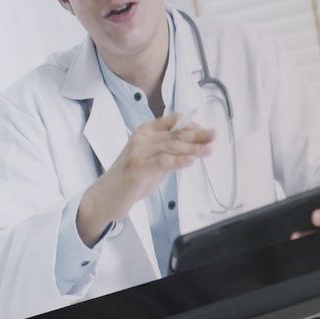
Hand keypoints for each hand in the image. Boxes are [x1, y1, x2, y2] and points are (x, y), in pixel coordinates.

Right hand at [77, 113, 212, 243]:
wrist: (105, 197)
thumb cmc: (130, 179)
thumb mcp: (153, 160)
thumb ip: (169, 152)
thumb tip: (194, 147)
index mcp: (145, 132)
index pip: (172, 122)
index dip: (190, 124)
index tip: (206, 129)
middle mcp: (142, 138)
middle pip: (175, 134)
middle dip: (197, 135)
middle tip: (214, 135)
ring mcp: (138, 152)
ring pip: (171, 147)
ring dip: (193, 148)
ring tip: (209, 149)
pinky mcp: (137, 168)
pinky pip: (162, 162)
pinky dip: (178, 161)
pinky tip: (191, 161)